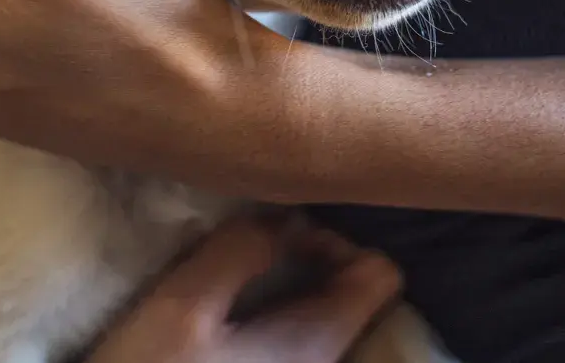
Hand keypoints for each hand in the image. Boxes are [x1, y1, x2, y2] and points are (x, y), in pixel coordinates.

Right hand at [88, 216, 403, 362]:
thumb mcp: (183, 306)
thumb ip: (239, 251)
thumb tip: (282, 218)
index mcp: (319, 342)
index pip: (381, 274)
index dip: (335, 240)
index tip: (277, 237)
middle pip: (352, 297)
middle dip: (306, 262)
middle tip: (247, 252)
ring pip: (319, 321)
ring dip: (283, 292)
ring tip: (230, 281)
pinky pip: (293, 345)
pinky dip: (270, 321)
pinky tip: (223, 323)